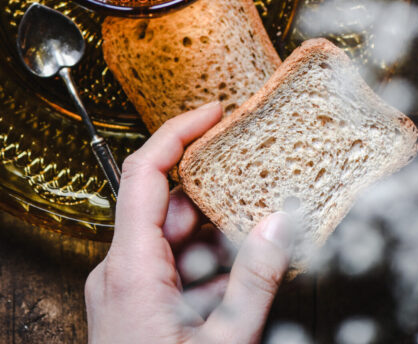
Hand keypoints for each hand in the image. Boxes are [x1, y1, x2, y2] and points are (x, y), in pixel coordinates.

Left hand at [86, 102, 290, 343]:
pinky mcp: (134, 310)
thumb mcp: (225, 339)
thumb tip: (284, 219)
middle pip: (168, 204)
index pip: (144, 171)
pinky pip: (173, 269)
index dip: (179, 130)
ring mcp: (124, 291)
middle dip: (218, 193)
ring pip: (175, 239)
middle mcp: (119, 271)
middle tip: (263, 178)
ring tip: (264, 232)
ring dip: (219, 235)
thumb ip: (257, 276)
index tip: (217, 111)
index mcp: (130, 267)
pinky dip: (209, 265)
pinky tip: (246, 274)